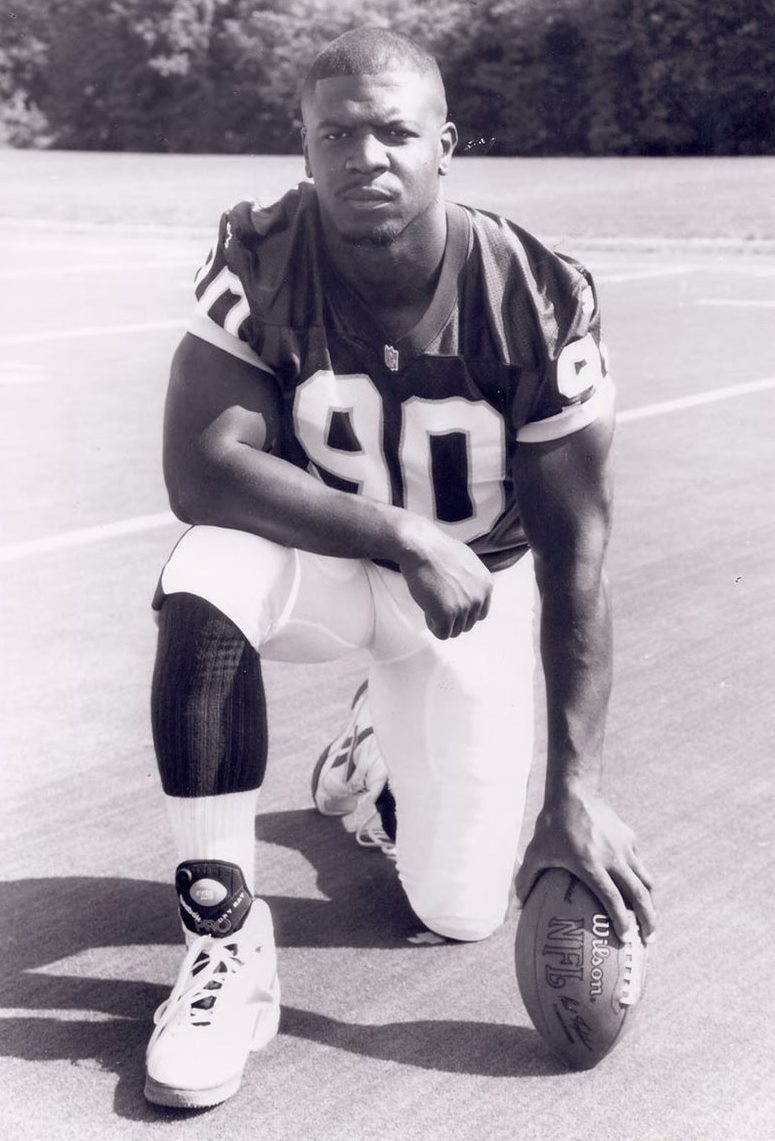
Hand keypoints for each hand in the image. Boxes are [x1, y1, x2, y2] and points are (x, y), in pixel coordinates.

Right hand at [396, 518, 492, 639]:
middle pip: (467, 624)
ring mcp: (464, 608)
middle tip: (437, 601)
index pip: (481, 612)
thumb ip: (471, 581)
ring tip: (431, 603)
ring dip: (442, 621)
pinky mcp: (447, 615)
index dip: (464, 610)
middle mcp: (479, 598)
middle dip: (452, 617)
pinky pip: (442, 634)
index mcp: (486, 585)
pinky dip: (433, 625)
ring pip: (455, 630)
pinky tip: (427, 609)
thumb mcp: (467, 562)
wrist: (422, 548)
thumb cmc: (438, 550)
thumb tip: (465, 590)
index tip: (451, 603)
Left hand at [515, 784, 655, 943]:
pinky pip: (638, 862)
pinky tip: (634, 886)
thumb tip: (518, 907)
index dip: (622, 922)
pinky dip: (640, 878)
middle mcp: (613, 858)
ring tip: (651, 919)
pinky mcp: (629, 836)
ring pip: (646, 879)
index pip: (613, 900)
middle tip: (648, 940)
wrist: (574, 789)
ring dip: (651, 902)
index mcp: (591, 865)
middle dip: (648, 920)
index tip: (626, 940)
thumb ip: (526, 880)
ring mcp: (624, 847)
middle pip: (640, 894)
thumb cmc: (551, 823)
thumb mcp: (535, 851)